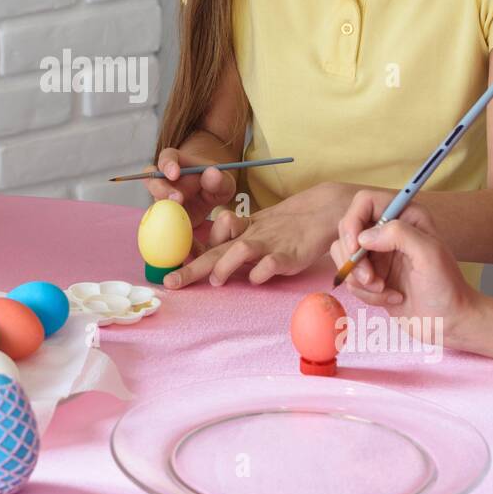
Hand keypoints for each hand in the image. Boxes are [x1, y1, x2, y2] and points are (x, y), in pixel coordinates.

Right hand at [145, 147, 236, 226]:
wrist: (210, 199)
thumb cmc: (216, 184)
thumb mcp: (224, 181)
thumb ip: (220, 179)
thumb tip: (211, 174)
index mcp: (177, 162)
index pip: (167, 157)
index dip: (168, 164)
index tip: (175, 173)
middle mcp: (164, 177)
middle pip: (153, 178)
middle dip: (161, 188)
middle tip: (177, 199)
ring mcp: (161, 195)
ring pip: (153, 198)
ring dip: (163, 205)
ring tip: (179, 212)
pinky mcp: (162, 212)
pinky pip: (158, 217)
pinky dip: (165, 222)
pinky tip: (177, 227)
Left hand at [164, 182, 356, 288]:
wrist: (322, 211)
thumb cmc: (288, 225)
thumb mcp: (259, 230)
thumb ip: (238, 242)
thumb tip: (213, 264)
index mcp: (242, 231)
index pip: (210, 241)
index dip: (190, 255)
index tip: (170, 271)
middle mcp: (251, 237)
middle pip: (216, 250)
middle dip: (192, 268)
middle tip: (171, 282)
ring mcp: (270, 244)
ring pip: (240, 250)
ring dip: (225, 266)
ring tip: (216, 281)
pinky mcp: (290, 254)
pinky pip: (272, 262)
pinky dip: (261, 271)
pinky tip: (257, 278)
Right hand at [329, 202, 479, 345]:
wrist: (448, 322)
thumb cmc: (446, 288)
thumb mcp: (429, 255)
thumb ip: (399, 235)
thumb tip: (362, 237)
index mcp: (405, 215)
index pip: (364, 202)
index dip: (353, 222)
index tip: (356, 249)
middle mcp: (388, 230)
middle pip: (347, 230)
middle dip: (354, 259)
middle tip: (372, 280)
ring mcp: (377, 253)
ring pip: (343, 256)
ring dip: (359, 279)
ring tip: (383, 290)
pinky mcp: (371, 275)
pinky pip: (350, 278)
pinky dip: (366, 293)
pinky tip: (391, 298)